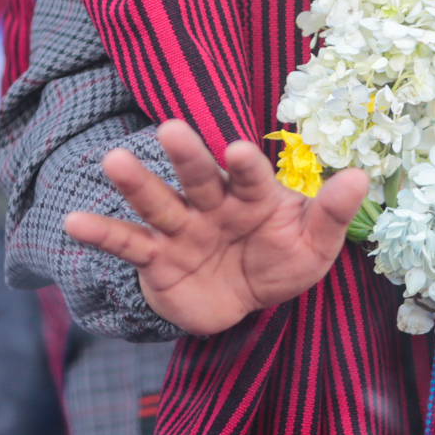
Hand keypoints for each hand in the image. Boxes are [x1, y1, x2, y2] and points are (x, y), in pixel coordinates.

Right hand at [63, 119, 368, 335]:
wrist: (242, 304)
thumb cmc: (279, 261)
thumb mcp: (314, 246)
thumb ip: (332, 213)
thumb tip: (361, 176)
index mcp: (254, 194)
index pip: (250, 176)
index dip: (243, 164)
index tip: (236, 148)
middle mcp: (213, 203)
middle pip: (199, 176)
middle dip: (187, 155)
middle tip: (172, 129)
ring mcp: (181, 228)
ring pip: (158, 202)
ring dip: (137, 183)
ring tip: (113, 160)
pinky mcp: (156, 259)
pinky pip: (128, 244)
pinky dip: (101, 234)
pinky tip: (74, 222)